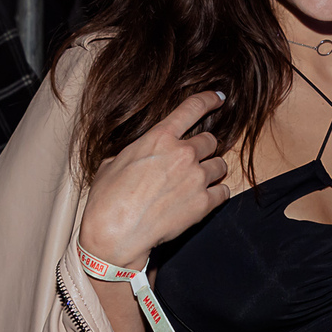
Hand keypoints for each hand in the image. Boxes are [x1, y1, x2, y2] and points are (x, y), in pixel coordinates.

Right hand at [79, 91, 229, 269]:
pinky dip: (216, 194)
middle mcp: (182, 153)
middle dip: (203, 149)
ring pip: (220, 165)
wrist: (116, 233)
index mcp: (159, 138)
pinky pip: (223, 191)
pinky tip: (203, 199)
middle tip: (192, 162)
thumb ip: (137, 152)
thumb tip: (140, 155)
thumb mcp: (113, 162)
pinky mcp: (204, 203)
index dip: (210, 99)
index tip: (219, 98)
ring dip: (211, 172)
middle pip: (210, 140)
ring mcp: (196, 178)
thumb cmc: (108, 199)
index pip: (192, 108)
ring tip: (195, 183)